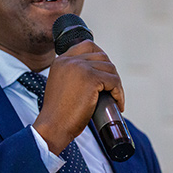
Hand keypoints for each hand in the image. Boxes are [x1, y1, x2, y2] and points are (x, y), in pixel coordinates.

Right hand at [34, 40, 124, 155]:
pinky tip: (117, 102)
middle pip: (102, 56)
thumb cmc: (58, 113)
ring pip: (110, 69)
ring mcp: (80, 68)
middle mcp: (69, 60)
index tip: (105, 72)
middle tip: (111, 89)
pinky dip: (119, 93)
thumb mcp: (61, 85)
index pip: (87, 45)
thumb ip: (73, 74)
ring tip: (114, 98)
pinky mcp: (91, 79)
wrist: (53, 126)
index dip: (100, 56)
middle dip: (110, 73)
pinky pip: (114, 81)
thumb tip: (97, 73)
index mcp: (60, 61)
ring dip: (116, 84)